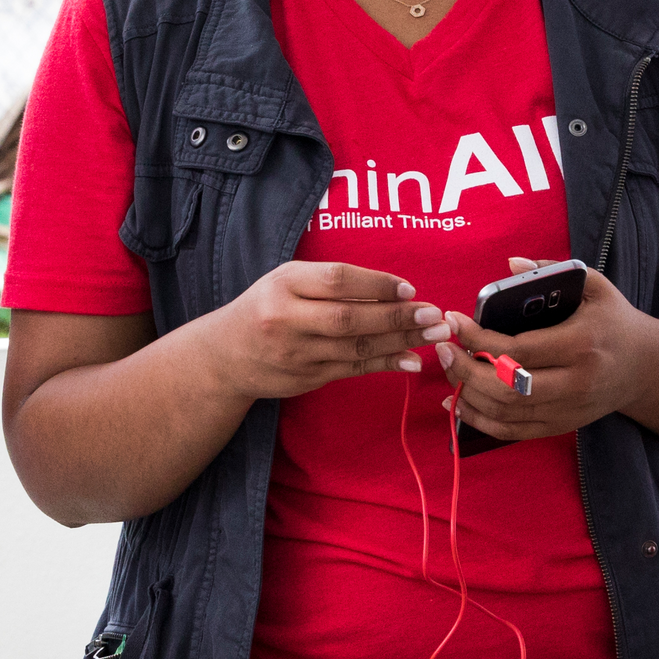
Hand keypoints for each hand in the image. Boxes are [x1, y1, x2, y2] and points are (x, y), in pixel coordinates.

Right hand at [197, 261, 447, 400]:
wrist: (224, 356)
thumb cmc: (268, 306)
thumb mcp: (288, 281)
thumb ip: (332, 281)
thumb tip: (394, 290)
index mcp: (284, 285)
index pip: (336, 280)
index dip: (377, 284)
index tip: (410, 289)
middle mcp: (286, 319)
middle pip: (349, 317)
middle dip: (397, 317)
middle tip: (434, 315)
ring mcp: (296, 353)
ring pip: (355, 347)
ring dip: (400, 341)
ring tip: (435, 335)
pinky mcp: (305, 378)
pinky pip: (352, 370)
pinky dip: (384, 365)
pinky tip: (411, 360)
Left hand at [435, 257, 658, 443]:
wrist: (647, 366)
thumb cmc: (615, 320)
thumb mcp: (595, 286)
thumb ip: (553, 272)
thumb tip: (511, 263)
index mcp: (582, 343)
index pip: (518, 349)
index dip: (479, 339)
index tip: (454, 321)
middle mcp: (576, 381)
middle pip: (506, 386)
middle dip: (464, 369)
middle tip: (442, 349)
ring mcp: (569, 409)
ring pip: (506, 411)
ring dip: (467, 394)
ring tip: (447, 370)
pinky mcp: (563, 425)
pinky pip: (514, 431)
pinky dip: (481, 421)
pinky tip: (460, 405)